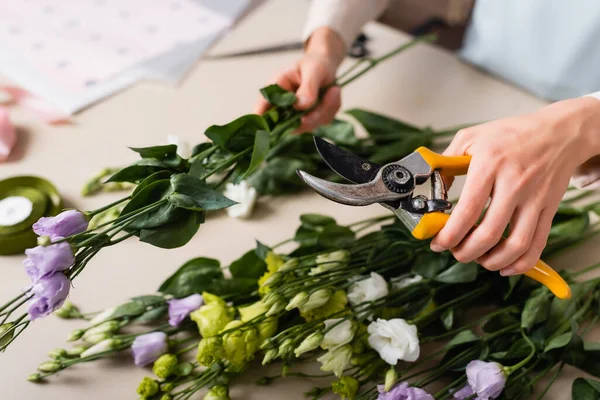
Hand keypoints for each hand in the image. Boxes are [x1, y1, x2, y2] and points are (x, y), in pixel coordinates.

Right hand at [254, 27, 344, 132]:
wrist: (326, 65)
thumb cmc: (313, 63)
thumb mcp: (312, 69)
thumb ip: (307, 87)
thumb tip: (301, 106)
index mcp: (275, 91)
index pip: (261, 111)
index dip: (262, 124)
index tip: (270, 132)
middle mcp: (282, 107)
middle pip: (289, 125)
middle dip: (312, 115)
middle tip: (331, 94)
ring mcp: (296, 116)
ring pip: (310, 125)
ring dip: (326, 109)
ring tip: (333, 89)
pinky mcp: (311, 120)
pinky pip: (323, 121)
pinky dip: (332, 108)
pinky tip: (333, 93)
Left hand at [430, 97, 599, 275]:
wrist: (560, 131)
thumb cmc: (512, 133)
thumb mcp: (472, 137)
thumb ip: (447, 162)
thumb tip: (434, 191)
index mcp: (490, 164)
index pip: (468, 210)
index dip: (450, 233)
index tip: (437, 242)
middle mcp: (514, 183)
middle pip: (489, 233)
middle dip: (466, 252)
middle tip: (455, 252)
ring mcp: (535, 198)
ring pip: (515, 245)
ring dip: (492, 261)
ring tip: (477, 259)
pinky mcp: (549, 208)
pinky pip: (537, 244)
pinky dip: (520, 263)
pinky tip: (504, 266)